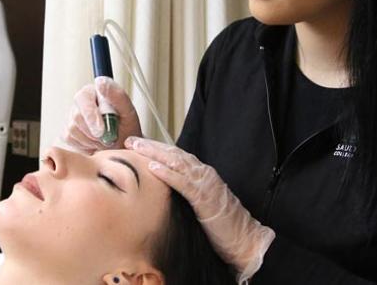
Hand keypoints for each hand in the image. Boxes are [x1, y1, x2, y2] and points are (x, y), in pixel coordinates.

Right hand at [63, 77, 142, 152]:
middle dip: (93, 131)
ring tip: (105, 139)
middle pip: (77, 115)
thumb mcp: (128, 111)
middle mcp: (82, 102)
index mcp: (95, 91)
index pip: (84, 97)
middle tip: (108, 138)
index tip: (101, 130)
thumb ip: (117, 95)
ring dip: (92, 139)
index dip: (91, 115)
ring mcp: (73, 116)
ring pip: (73, 129)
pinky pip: (70, 139)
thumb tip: (100, 82)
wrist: (123, 146)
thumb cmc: (127, 127)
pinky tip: (96, 143)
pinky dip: (85, 145)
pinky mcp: (68, 131)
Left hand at [125, 136, 275, 283]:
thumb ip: (188, 190)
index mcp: (202, 173)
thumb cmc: (222, 223)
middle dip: (152, 146)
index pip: (177, 155)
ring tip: (138, 148)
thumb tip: (166, 188)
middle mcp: (204, 173)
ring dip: (155, 154)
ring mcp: (205, 183)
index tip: (138, 143)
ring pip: (177, 163)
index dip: (157, 148)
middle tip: (132, 139)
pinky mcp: (205, 198)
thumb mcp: (201, 201)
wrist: (243, 236)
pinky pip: (183, 183)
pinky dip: (168, 174)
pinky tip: (154, 168)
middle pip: (174, 154)